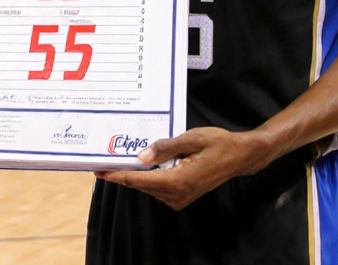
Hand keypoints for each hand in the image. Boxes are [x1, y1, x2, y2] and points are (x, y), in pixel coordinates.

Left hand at [95, 128, 271, 210]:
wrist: (239, 156)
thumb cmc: (218, 144)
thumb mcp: (191, 138)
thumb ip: (166, 147)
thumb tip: (141, 156)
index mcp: (177, 181)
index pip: (139, 180)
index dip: (116, 175)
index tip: (98, 170)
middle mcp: (176, 195)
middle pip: (140, 184)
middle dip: (122, 172)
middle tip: (103, 158)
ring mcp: (179, 198)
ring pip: (148, 186)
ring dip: (134, 174)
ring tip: (118, 158)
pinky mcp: (181, 196)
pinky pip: (157, 186)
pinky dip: (147, 176)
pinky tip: (142, 162)